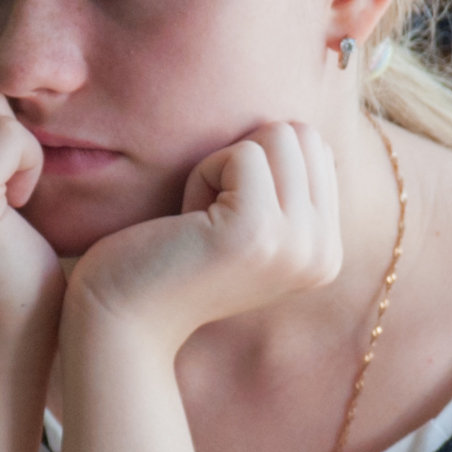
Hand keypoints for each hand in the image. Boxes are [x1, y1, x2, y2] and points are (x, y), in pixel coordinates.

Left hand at [67, 122, 342, 359]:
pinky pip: (241, 153)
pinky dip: (202, 175)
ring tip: (198, 222)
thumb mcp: (248, 224)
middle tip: (209, 217)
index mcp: (327, 250)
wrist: (124, 318)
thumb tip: (301, 133)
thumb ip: (285, 186)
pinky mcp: (258, 231)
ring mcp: (296, 245)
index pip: (316, 148)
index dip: (257, 166)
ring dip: (220, 168)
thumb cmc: (173, 260)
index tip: (224, 218)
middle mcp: (323, 252)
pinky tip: (186, 224)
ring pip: (275, 137)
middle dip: (243, 160)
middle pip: (301, 135)